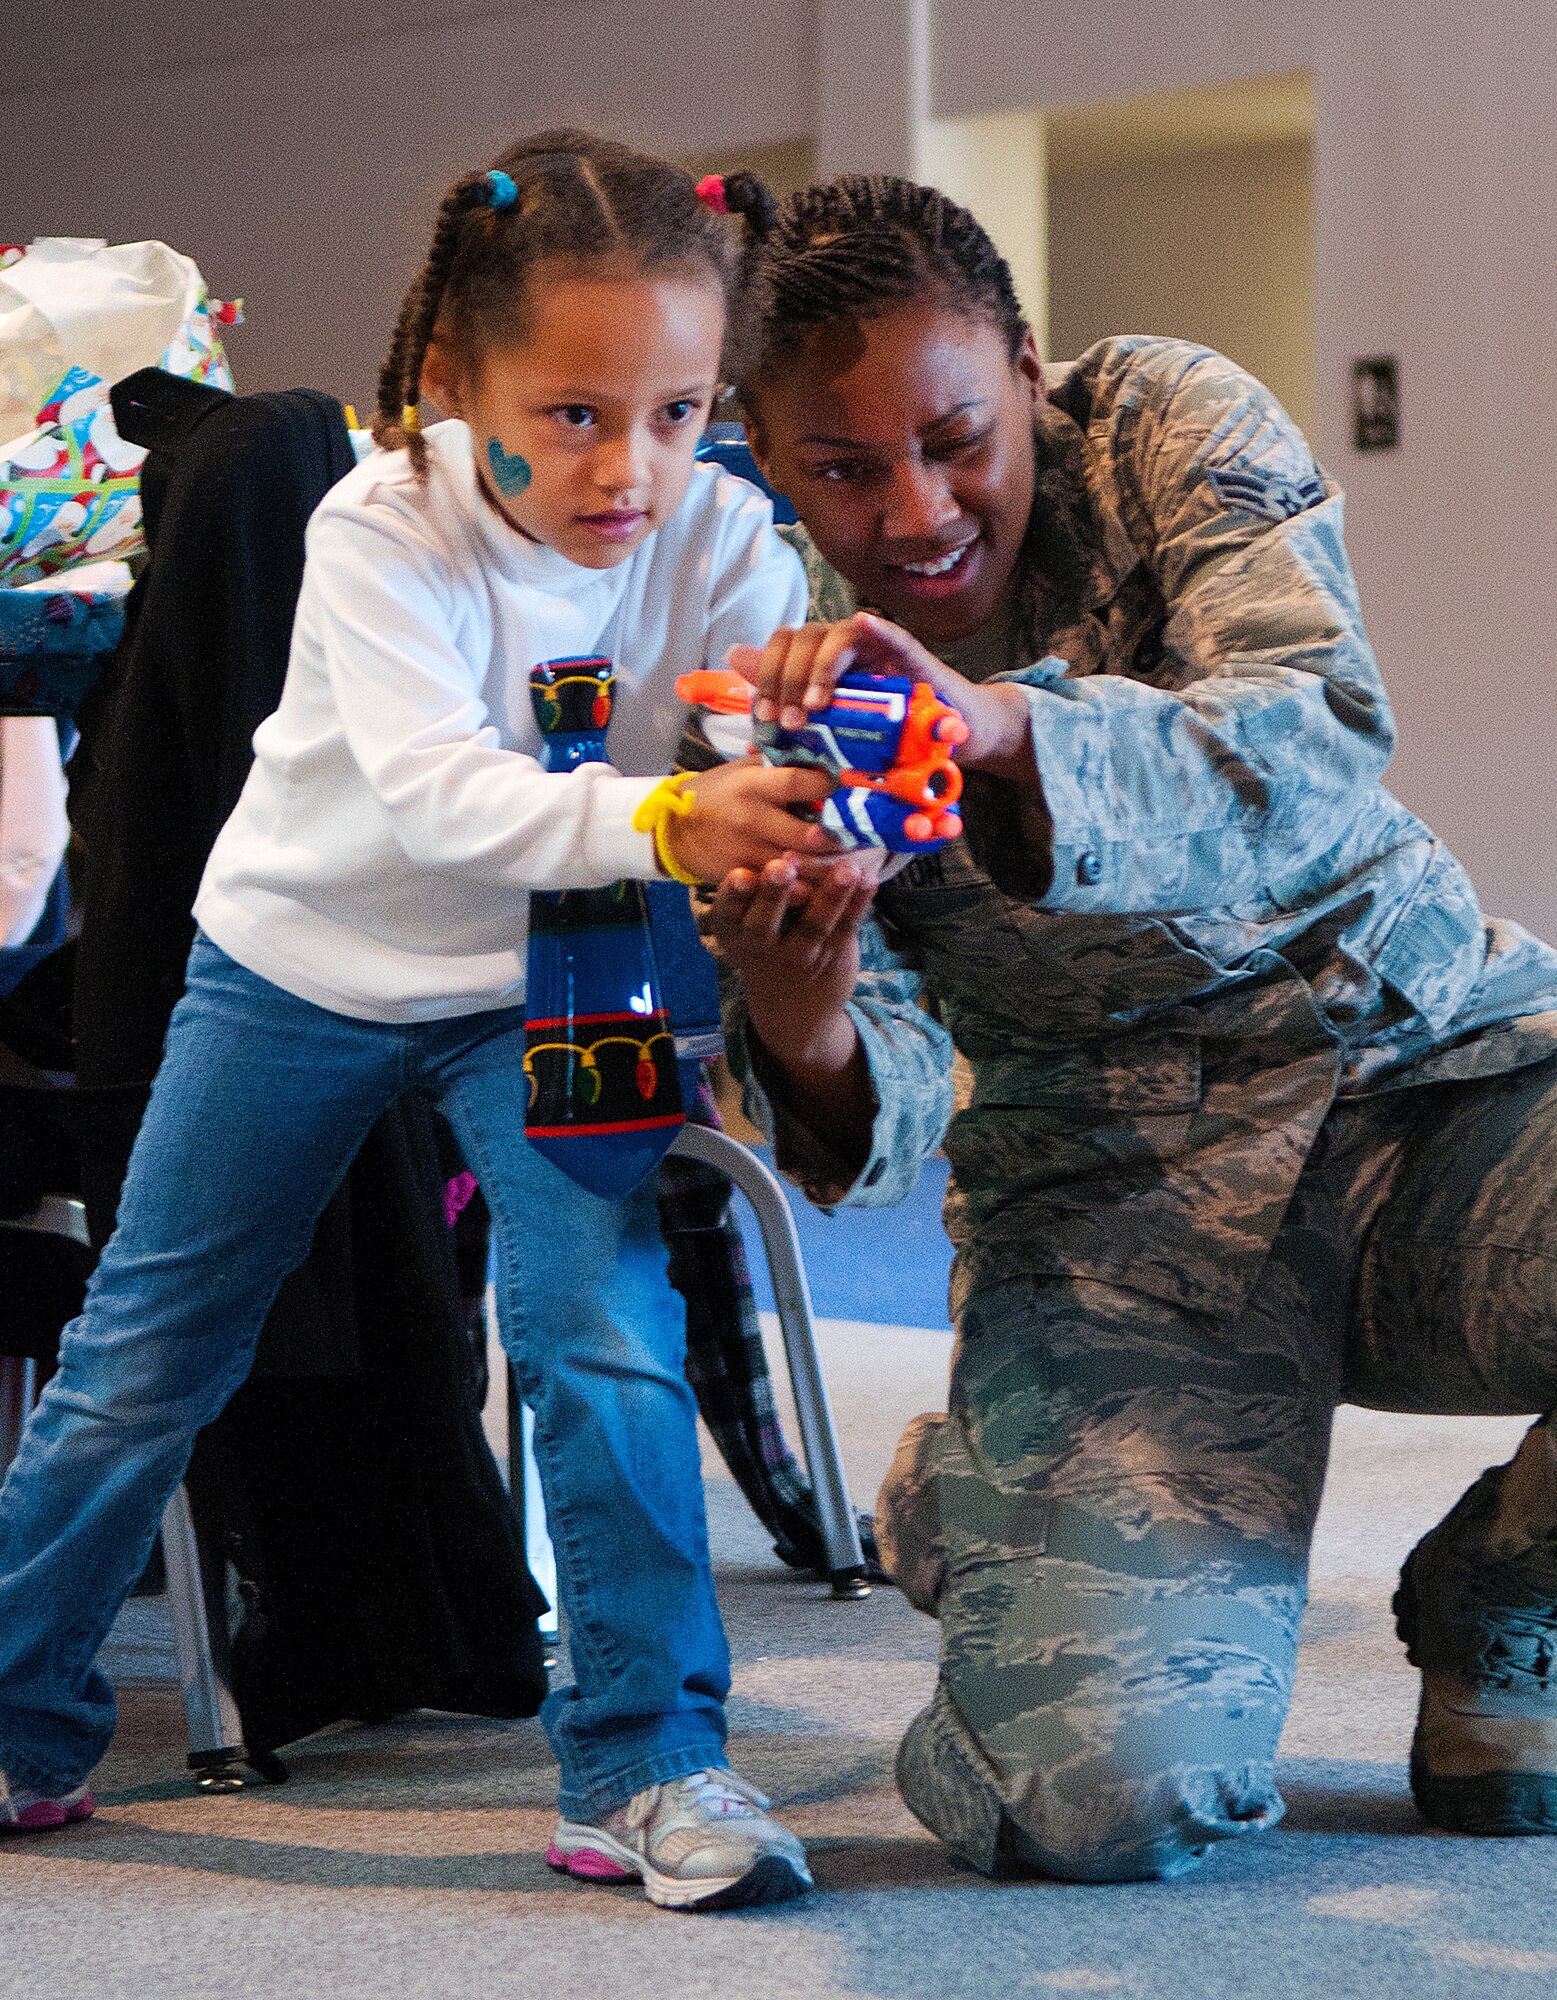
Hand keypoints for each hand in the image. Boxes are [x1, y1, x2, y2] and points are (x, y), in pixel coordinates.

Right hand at [660, 758, 838, 882]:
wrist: (674, 830)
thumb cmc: (717, 794)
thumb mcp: (742, 771)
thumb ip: (779, 766)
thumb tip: (822, 754)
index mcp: (753, 786)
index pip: (799, 783)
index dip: (829, 786)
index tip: (850, 789)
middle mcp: (752, 820)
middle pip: (810, 835)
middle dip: (840, 839)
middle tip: (861, 838)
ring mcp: (747, 853)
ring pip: (802, 868)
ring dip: (830, 869)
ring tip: (853, 866)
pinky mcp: (744, 877)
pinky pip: (783, 887)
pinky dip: (806, 888)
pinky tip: (826, 887)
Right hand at [710, 855, 872, 1071]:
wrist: (793, 1009)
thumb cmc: (767, 947)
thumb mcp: (746, 929)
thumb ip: (758, 894)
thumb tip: (783, 845)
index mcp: (733, 933)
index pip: (728, 913)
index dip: (733, 894)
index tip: (741, 873)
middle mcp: (760, 948)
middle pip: (766, 921)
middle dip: (774, 892)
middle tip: (782, 865)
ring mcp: (798, 956)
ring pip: (814, 925)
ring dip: (831, 895)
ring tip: (846, 869)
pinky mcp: (831, 958)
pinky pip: (846, 929)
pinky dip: (859, 904)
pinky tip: (870, 881)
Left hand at [727, 611, 1033, 778]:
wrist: (949, 739)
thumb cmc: (888, 735)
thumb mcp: (832, 727)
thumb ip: (788, 699)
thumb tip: (737, 667)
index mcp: (822, 661)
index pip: (783, 648)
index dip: (768, 678)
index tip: (767, 719)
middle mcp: (846, 646)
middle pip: (803, 639)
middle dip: (789, 680)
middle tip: (791, 721)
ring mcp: (878, 647)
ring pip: (837, 637)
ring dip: (821, 668)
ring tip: (817, 704)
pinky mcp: (912, 656)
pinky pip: (892, 635)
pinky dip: (877, 628)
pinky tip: (863, 623)